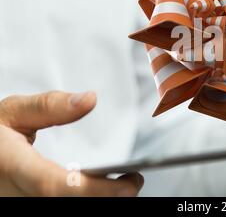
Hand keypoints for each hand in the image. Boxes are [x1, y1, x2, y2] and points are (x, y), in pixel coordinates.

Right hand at [0, 91, 143, 195]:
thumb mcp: (12, 112)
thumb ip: (49, 106)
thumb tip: (89, 99)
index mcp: (12, 166)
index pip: (54, 185)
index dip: (94, 189)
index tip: (127, 183)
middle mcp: (15, 194)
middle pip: (67, 203)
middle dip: (106, 197)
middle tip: (133, 181)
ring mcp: (19, 202)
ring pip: (66, 207)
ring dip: (99, 200)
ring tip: (122, 185)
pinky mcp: (27, 204)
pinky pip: (60, 204)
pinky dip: (85, 198)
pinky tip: (101, 191)